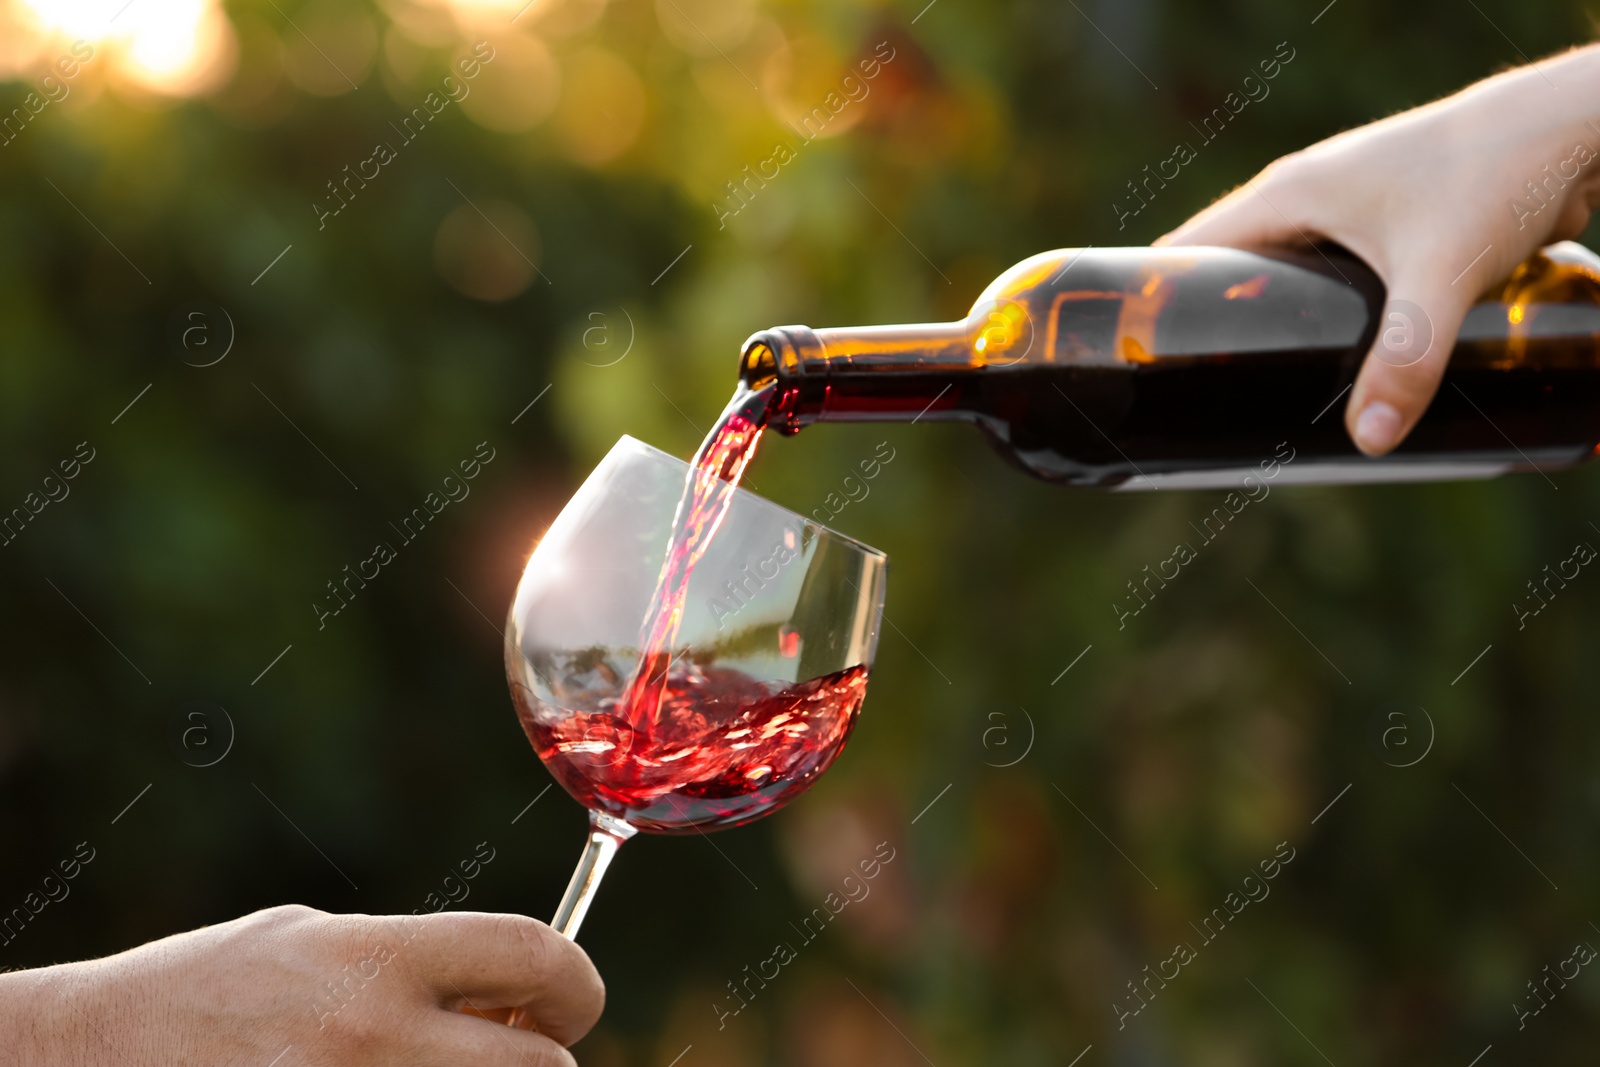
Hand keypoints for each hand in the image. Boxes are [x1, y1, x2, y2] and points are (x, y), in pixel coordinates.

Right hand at [0, 904, 603, 1065]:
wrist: (88, 1064)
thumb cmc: (208, 989)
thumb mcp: (313, 938)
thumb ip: (418, 958)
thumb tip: (516, 990)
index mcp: (373, 961)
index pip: (534, 954)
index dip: (576, 983)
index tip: (567, 1002)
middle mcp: (372, 1040)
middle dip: (544, 1065)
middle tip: (514, 1053)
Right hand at [1160, 45, 1599, 453]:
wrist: (1571, 126)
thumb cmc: (1496, 175)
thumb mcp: (1440, 278)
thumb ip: (1406, 360)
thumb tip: (1369, 443)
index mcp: (1283, 195)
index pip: (1185, 252)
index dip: (1154, 305)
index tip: (1141, 367)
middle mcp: (1304, 195)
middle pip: (1229, 272)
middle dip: (1215, 334)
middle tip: (1206, 403)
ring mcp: (1347, 205)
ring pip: (1284, 276)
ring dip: (1272, 327)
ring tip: (1263, 393)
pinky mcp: (1388, 219)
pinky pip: (1330, 276)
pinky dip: (1320, 316)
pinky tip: (1334, 361)